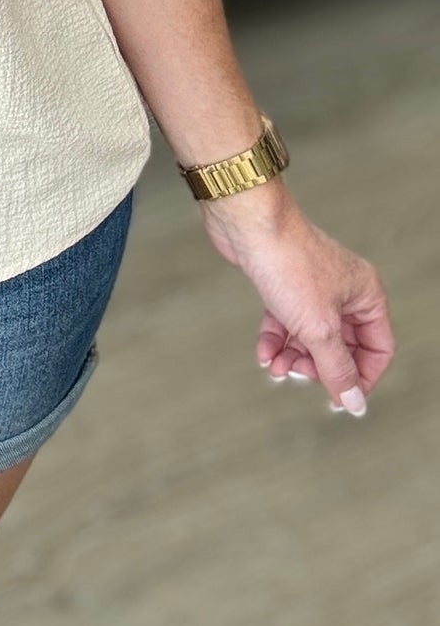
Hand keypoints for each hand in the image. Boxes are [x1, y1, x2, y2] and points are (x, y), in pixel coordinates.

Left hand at [198, 180, 395, 413]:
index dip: (361, 376)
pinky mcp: (285, 284)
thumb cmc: (289, 262)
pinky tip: (264, 353)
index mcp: (366, 294)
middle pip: (342, 345)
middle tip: (298, 373)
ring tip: (276, 366)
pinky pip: (287, 322)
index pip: (378, 348)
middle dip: (320, 365)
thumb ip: (337, 368)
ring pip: (311, 336)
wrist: (248, 223)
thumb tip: (354, 402)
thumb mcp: (318, 328)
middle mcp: (344, 290)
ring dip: (294, 356)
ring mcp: (313, 287)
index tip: (338, 397)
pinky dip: (276, 340)